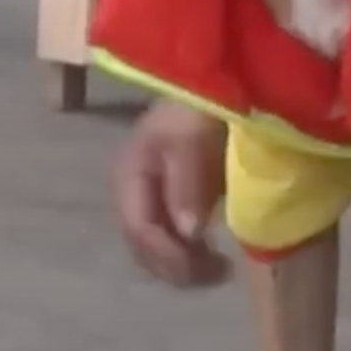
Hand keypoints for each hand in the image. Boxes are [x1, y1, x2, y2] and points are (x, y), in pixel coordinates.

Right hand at [111, 99, 233, 288]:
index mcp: (129, 174)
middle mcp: (131, 190)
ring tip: (220, 269)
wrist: (218, 78)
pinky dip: (189, 255)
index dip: (172, 254)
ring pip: (155, 248)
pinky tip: (213, 254)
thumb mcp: (190, 133)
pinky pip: (170, 239)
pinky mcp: (169, 200)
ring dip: (184, 266)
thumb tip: (188, 233)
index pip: (140, 229)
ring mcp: (149, 197)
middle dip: (177, 266)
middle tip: (220, 273)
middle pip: (143, 245)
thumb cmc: (201, 103)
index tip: (212, 264)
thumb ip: (186, 181)